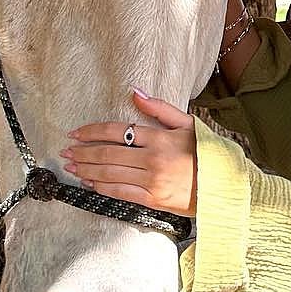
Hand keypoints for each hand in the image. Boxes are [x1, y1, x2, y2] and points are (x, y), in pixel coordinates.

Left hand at [61, 90, 197, 216]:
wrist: (223, 187)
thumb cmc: (206, 153)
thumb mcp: (188, 124)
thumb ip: (160, 108)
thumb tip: (135, 92)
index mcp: (159, 138)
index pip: (118, 131)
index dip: (93, 131)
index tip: (77, 132)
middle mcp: (152, 159)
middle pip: (108, 153)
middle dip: (83, 151)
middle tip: (67, 150)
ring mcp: (151, 181)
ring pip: (110, 173)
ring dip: (87, 169)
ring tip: (71, 165)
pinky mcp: (152, 200)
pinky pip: (120, 192)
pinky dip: (101, 187)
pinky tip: (90, 182)